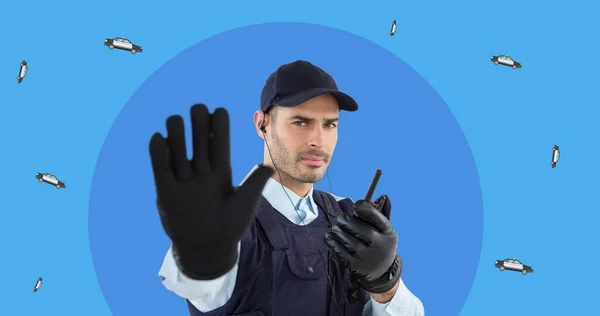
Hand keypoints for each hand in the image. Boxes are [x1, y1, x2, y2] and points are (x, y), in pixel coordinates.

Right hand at [149, 104, 272, 279]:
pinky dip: (158, 153)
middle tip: (198, 109)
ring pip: (178, 150)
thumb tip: (268, 166)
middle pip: (198, 141)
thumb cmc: (231, 227)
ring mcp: (183, 181)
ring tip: (177, 120)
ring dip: (177, 133)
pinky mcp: (166, 192)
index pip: (219, 143)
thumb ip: (254, 184)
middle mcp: (202, 172)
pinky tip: (159, 138)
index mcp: (221, 172)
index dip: (218, 126)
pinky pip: (160, 169)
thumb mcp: (245, 204)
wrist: (208, 250)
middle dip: (198, 123)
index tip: (219, 111)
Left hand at [325, 195, 400, 292]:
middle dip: (346, 220)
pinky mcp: (356, 265)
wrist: (382, 273)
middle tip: (341, 218)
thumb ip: (383, 213)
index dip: (363, 207)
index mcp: (388, 233)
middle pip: (358, 227)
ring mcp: (367, 257)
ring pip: (347, 239)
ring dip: (337, 230)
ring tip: (336, 228)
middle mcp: (379, 245)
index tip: (356, 205)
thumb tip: (383, 196)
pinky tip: (329, 236)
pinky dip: (332, 241)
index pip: (375, 216)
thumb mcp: (386, 230)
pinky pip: (340, 250)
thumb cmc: (381, 244)